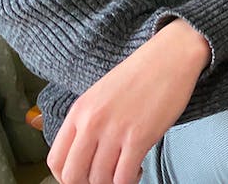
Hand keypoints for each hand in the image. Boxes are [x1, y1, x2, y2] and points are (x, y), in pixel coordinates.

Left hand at [47, 19, 209, 183]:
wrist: (171, 55)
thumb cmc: (142, 72)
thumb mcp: (102, 93)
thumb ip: (89, 120)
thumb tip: (87, 152)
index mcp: (79, 111)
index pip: (56, 160)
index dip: (67, 178)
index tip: (83, 178)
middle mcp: (92, 122)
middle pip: (73, 176)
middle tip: (104, 180)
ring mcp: (115, 130)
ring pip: (100, 180)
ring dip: (111, 183)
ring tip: (124, 173)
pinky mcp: (139, 136)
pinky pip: (123, 177)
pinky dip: (128, 182)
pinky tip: (138, 170)